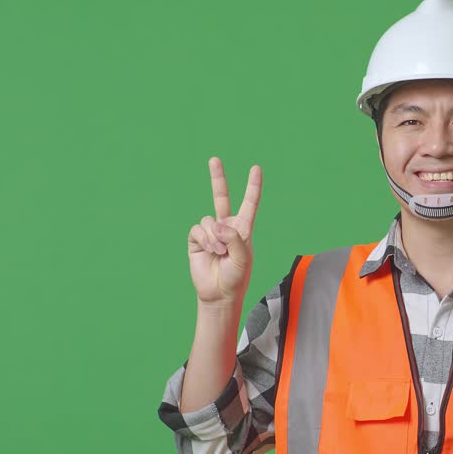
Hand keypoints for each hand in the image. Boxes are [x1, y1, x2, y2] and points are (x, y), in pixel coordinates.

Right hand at [188, 156, 261, 306]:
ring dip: (215, 237)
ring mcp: (210, 232)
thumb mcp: (242, 258)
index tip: (256, 168)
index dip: (253, 186)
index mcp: (243, 229)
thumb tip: (217, 224)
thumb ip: (233, 238)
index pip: (249, 204)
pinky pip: (198, 230)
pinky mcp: (196, 240)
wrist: (219, 293)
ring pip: (208, 221)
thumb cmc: (236, 277)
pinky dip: (205, 240)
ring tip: (219, 252)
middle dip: (217, 178)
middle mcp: (226, 227)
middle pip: (221, 197)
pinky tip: (211, 251)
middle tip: (214, 159)